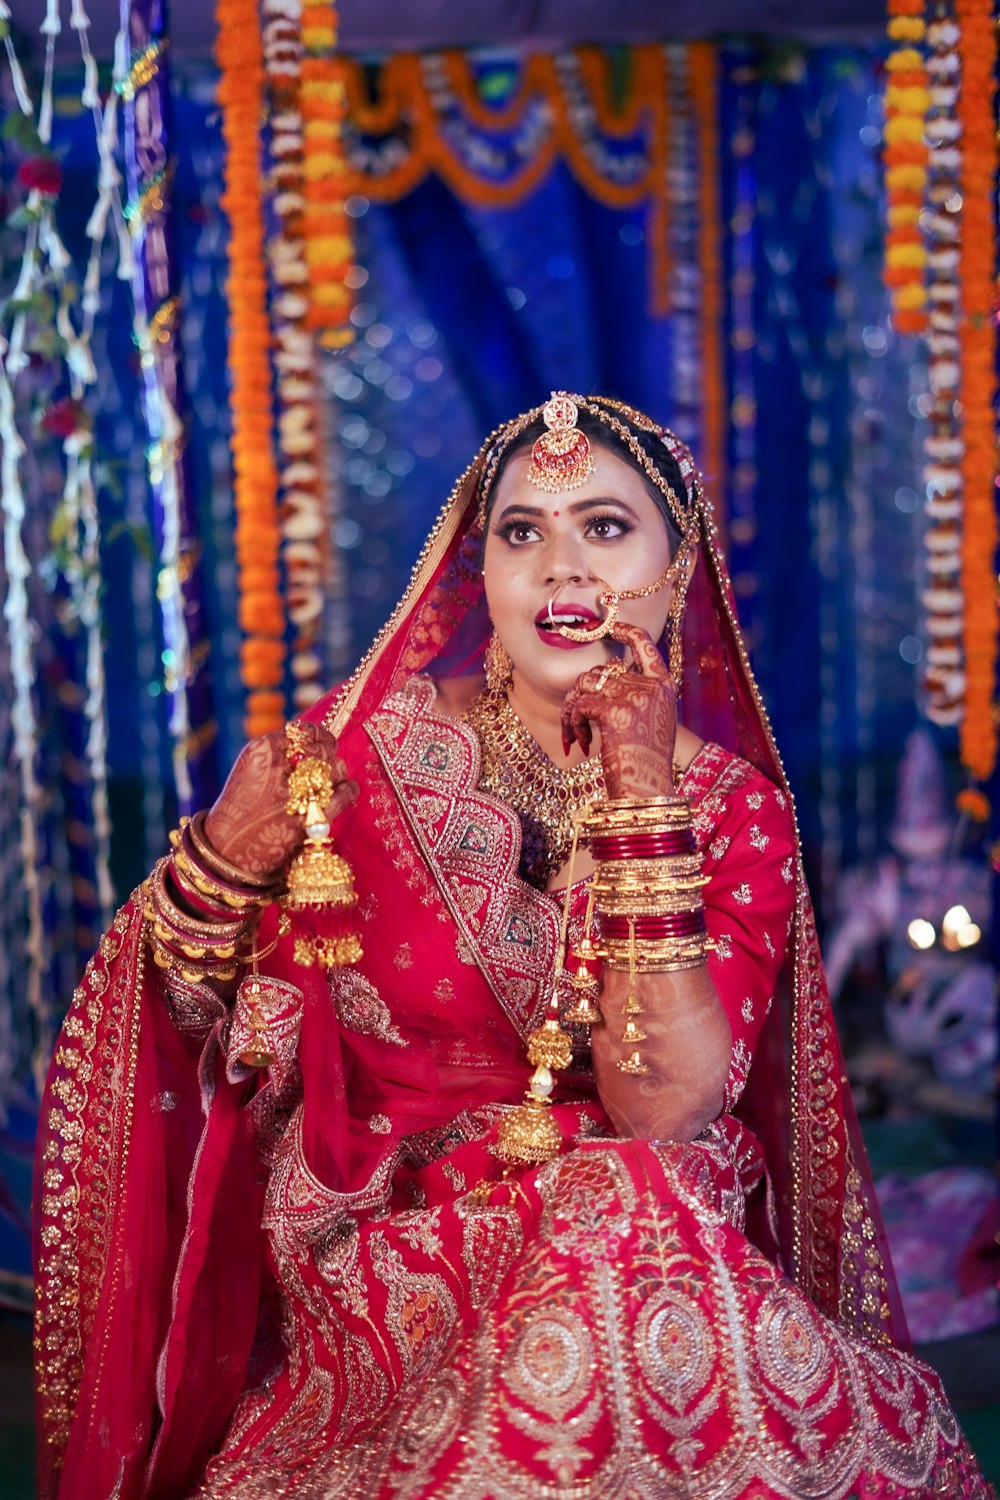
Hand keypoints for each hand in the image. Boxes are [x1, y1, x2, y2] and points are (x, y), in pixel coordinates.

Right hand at [203, 721, 358, 881]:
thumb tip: (315, 740)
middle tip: (321, 768)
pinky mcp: (312, 817)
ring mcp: (298, 793)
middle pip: (322, 749)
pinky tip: (345, 790)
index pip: (303, 731)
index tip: (321, 741)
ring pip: (337, 768)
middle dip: (326, 757)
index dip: (317, 735)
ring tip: (326, 783)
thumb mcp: (251, 767)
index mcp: (262, 750)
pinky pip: (346, 793)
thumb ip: (280, 751)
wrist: (230, 846)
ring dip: (336, 774)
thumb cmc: (242, 805)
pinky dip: (348, 789)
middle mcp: (281, 768)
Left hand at [560, 624, 677, 798]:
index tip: (604, 627)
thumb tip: (593, 682)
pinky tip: (578, 744)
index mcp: (664, 686)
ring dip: (572, 712)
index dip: (622, 631)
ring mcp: (635, 696)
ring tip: (575, 737)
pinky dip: (572, 723)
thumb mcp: (648, 724)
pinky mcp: (616, 710)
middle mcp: (652, 686)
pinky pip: (580, 705)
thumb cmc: (644, 764)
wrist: (647, 791)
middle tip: (573, 726)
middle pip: (599, 672)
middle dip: (579, 698)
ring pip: (584, 686)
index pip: (644, 644)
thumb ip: (633, 697)